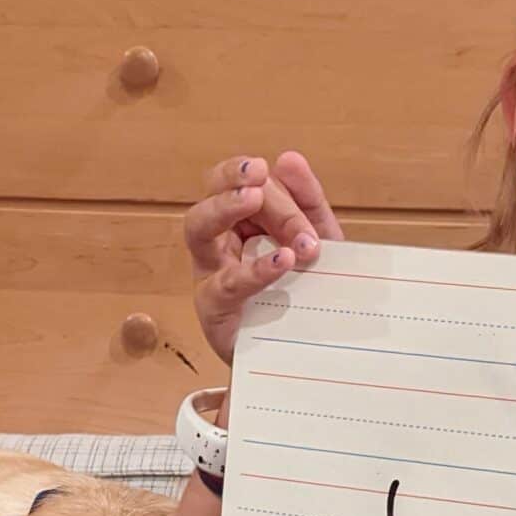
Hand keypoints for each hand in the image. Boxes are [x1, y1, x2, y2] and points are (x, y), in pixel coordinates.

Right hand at [181, 150, 342, 366]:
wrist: (310, 357)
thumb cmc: (306, 296)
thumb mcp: (317, 243)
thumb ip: (307, 203)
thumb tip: (288, 158)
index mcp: (239, 226)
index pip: (230, 185)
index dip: (242, 174)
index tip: (264, 167)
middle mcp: (218, 247)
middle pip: (210, 200)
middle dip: (230, 185)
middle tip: (257, 179)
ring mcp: (212, 278)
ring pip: (197, 231)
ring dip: (222, 208)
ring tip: (253, 198)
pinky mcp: (217, 313)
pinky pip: (226, 284)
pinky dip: (255, 268)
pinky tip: (283, 259)